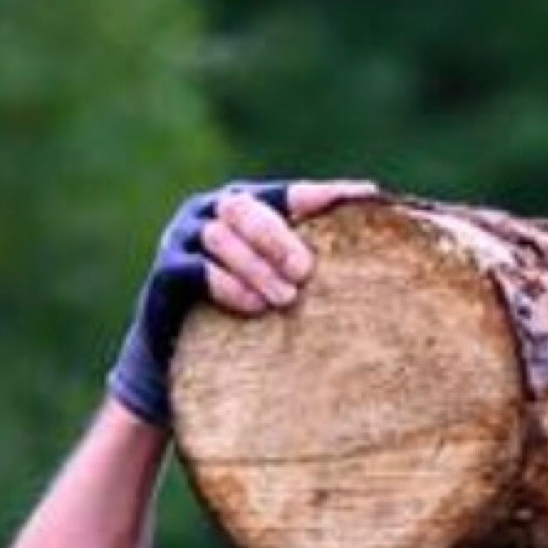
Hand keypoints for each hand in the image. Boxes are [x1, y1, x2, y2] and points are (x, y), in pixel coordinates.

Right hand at [106, 176, 378, 426]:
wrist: (179, 352)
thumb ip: (306, 274)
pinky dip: (227, 285)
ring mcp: (184, 239)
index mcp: (246, 208)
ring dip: (257, 266)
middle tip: (306, 271)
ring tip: (285, 299)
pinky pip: (195, 270)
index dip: (323, 195)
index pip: (288, 195)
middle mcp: (212, 213)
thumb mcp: (279, 289)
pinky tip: (254, 306)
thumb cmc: (245, 317)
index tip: (365, 196)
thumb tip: (381, 278)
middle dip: (278, 237)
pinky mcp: (166, 274)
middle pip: (247, 208)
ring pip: (222, 237)